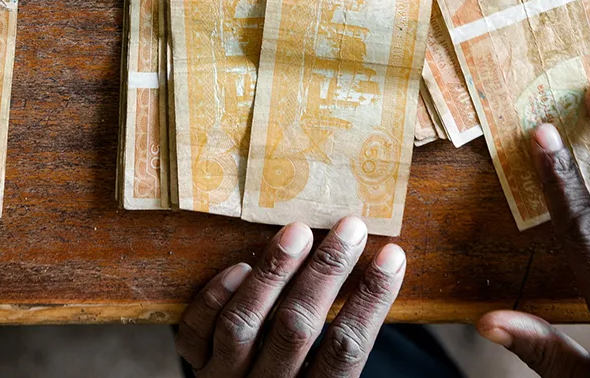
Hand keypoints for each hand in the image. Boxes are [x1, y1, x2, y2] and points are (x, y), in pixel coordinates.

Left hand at [176, 216, 406, 376]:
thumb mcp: (325, 375)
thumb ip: (340, 341)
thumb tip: (381, 266)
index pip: (347, 348)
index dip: (372, 300)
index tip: (392, 256)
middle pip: (297, 329)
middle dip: (326, 273)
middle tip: (350, 227)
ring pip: (243, 325)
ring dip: (272, 274)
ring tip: (297, 232)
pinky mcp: (196, 366)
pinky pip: (197, 334)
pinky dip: (216, 298)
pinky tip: (239, 268)